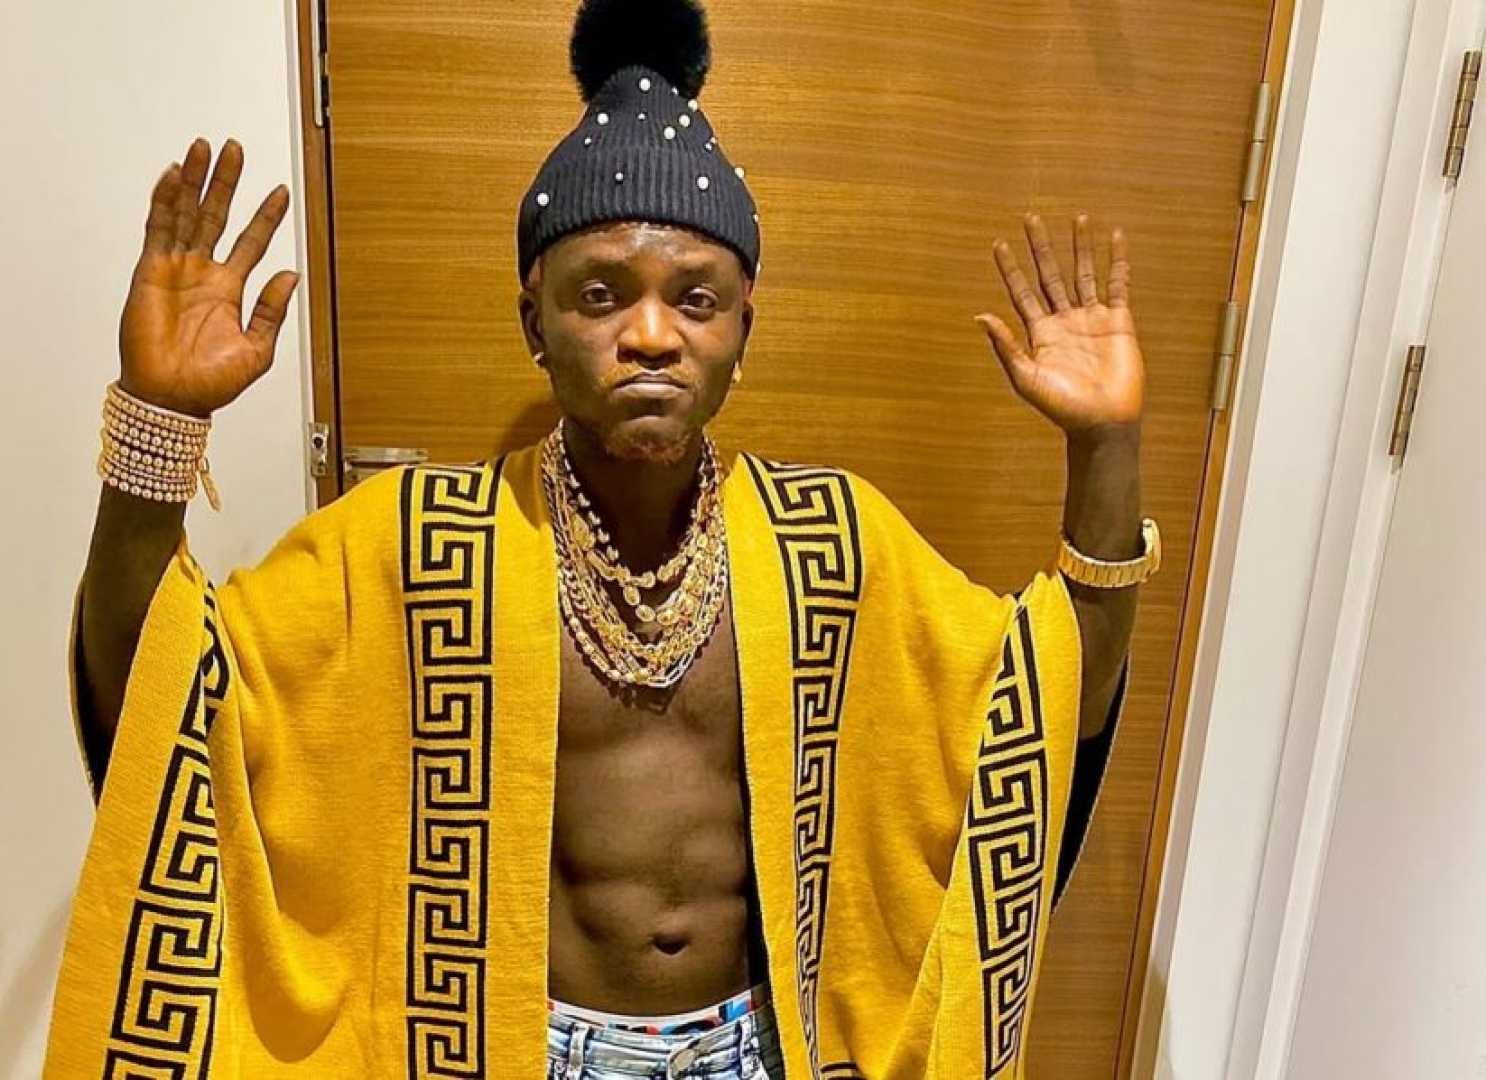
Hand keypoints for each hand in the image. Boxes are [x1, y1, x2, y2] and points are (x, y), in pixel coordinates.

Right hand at [118, 137, 298, 417]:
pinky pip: (158, 229)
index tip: (281, 191)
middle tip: (235, 149)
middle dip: (226, 183)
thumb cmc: (210, 383)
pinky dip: (164, 200)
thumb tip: (292, 274)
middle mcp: (203, 273)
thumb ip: (272, 310)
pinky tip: (173, 174)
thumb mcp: (257, 349)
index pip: (252, 241)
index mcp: (230, 289)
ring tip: (204, 148)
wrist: (173, 399)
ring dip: (195, 181)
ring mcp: (176, 269)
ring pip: (186, 213)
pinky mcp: (151, 272)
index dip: (266, 216)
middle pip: (216, 215)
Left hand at [975, 213, 1143, 438]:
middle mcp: (1064, 321)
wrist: (1101, 422)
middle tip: (1031, 217)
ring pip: (1084, 273)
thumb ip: (1006, 345)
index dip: (1010, 268)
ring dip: (1080, 246)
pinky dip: (1118, 261)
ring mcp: (1092, 319)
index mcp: (1040, 332)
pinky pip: (1119, 285)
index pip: (1022, 292)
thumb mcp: (1026, 376)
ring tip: (1078, 218)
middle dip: (1041, 247)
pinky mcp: (1119, 322)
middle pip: (1050, 274)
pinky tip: (1116, 238)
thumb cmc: (1061, 407)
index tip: (998, 244)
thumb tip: (980, 316)